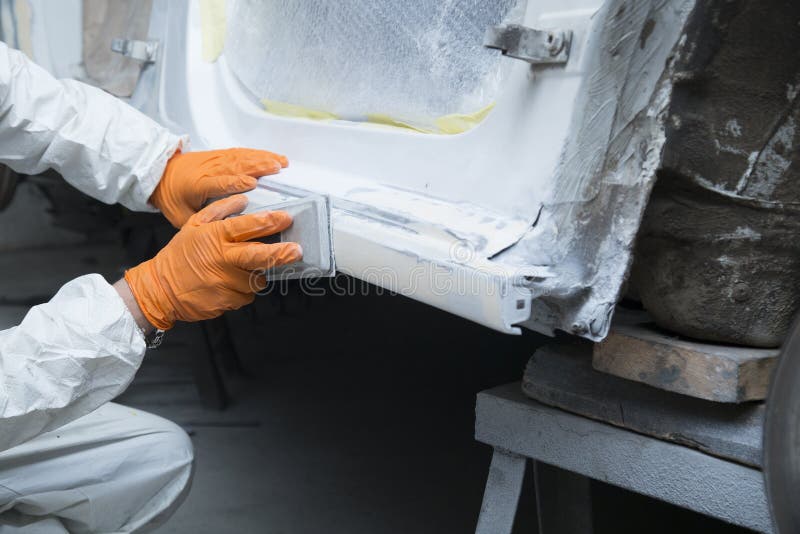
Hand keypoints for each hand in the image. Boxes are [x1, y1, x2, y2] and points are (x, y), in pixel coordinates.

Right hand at [125, 194, 301, 329]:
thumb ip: (219, 210)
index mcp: (214, 237)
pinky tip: (227, 285)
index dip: (268, 222)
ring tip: (237, 271)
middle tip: (296, 251)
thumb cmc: (179, 256)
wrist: (160, 290)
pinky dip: (243, 290)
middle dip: (281, 253)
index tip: (285, 218)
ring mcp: (224, 282)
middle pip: (258, 255)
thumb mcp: (194, 225)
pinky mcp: (227, 301)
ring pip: (256, 278)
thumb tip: (242, 198)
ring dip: (255, 275)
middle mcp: (221, 259)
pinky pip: (247, 295)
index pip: (245, 227)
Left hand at [150, 148, 288, 227]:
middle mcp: (209, 170)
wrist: (159, 172)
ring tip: (281, 163)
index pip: (218, 183)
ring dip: (262, 159)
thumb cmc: (172, 196)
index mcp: (198, 185)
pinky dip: (258, 154)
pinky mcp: (220, 155)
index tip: (251, 184)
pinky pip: (241, 153)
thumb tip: (224, 234)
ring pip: (241, 157)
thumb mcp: (181, 217)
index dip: (234, 183)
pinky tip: (272, 157)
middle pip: (235, 166)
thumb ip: (204, 223)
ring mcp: (216, 160)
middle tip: (277, 170)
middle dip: (257, 167)